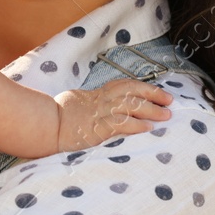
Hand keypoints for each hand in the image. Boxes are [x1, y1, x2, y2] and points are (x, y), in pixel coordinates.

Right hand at [55, 78, 172, 150]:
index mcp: (95, 95)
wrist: (45, 125)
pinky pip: (120, 124)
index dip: (143, 87)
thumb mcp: (75, 104)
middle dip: (153, 94)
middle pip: (132, 91)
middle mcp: (100, 101)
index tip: (158, 91)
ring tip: (166, 115)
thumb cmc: (56, 117)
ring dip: (150, 109)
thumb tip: (102, 109)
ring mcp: (99, 114)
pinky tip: (148, 128)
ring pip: (130, 105)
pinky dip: (136, 125)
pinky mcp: (97, 128)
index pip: (123, 86)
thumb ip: (90, 104)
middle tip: (170, 100)